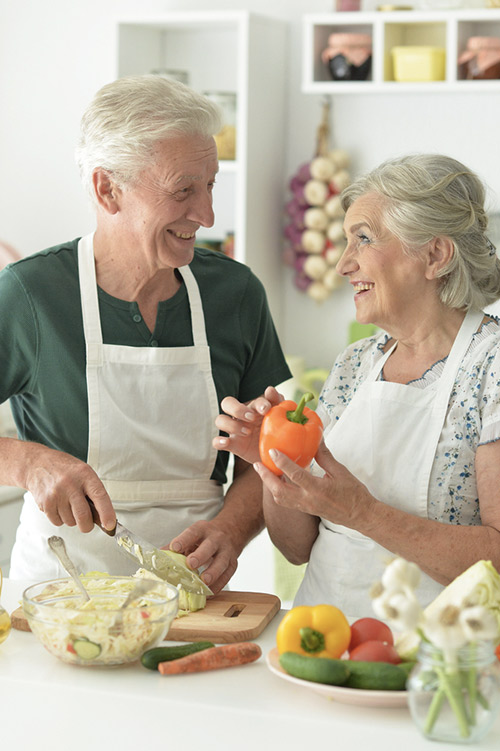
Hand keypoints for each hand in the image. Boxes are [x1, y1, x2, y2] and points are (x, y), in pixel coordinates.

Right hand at [24, 444, 115, 531]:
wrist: (37, 464)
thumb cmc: (64, 469)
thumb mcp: (84, 473)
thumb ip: (93, 492)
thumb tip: (103, 517)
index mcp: (85, 474)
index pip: (100, 496)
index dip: (107, 513)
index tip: (110, 525)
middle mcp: (70, 484)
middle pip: (83, 516)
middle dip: (87, 525)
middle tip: (87, 522)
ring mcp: (56, 494)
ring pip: (71, 522)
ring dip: (73, 519)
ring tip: (69, 504)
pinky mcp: (45, 504)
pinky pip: (58, 522)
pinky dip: (61, 519)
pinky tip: (59, 506)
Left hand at [168, 519, 238, 594]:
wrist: (230, 532)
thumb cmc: (205, 538)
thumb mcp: (192, 536)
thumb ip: (177, 546)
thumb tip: (159, 557)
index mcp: (202, 530)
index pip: (192, 532)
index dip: (183, 540)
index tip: (174, 548)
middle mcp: (216, 539)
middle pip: (209, 546)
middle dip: (200, 555)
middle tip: (190, 564)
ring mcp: (227, 551)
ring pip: (222, 562)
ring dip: (213, 572)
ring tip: (204, 581)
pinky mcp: (233, 564)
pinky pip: (227, 576)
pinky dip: (218, 585)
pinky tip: (209, 592)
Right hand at [213, 385, 282, 463]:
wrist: (277, 455)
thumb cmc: (279, 433)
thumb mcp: (282, 418)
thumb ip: (278, 403)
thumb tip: (270, 389)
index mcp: (255, 408)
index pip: (252, 400)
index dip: (259, 403)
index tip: (267, 409)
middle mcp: (242, 416)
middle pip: (228, 403)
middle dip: (238, 409)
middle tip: (251, 417)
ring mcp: (235, 430)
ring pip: (220, 420)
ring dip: (231, 424)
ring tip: (246, 432)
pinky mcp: (232, 445)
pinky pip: (216, 441)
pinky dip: (218, 441)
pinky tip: (225, 442)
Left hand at [254, 440, 372, 528]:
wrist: (361, 515)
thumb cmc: (354, 494)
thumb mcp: (341, 471)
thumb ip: (325, 456)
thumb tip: (316, 439)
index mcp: (319, 489)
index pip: (295, 475)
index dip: (282, 462)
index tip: (272, 451)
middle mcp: (309, 500)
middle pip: (279, 491)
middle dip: (266, 477)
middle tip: (257, 464)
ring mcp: (306, 507)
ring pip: (280, 498)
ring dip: (270, 485)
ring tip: (264, 471)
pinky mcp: (306, 510)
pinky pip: (286, 502)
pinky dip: (278, 491)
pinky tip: (277, 481)